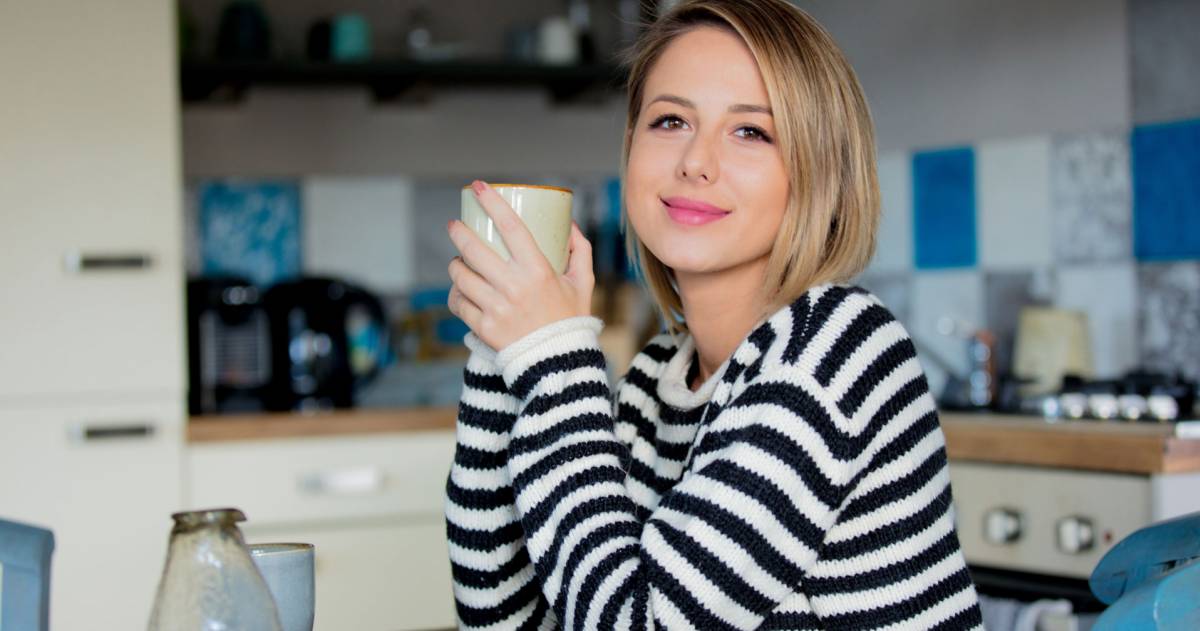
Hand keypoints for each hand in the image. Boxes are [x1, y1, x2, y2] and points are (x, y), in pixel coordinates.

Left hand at [446, 180, 594, 351]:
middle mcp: (515, 287)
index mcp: (539, 271)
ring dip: (455, 265)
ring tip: (458, 262)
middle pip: (474, 249)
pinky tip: (460, 289)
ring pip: (460, 276)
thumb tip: (568, 224)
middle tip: (455, 226)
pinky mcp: (484, 327)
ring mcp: (496, 308)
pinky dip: (456, 294)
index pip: (511, 226)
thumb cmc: (571, 320)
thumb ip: (580, 251)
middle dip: (458, 232)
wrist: (558, 365)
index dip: (492, 202)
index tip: (479, 187)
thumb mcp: (583, 283)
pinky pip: (458, 302)